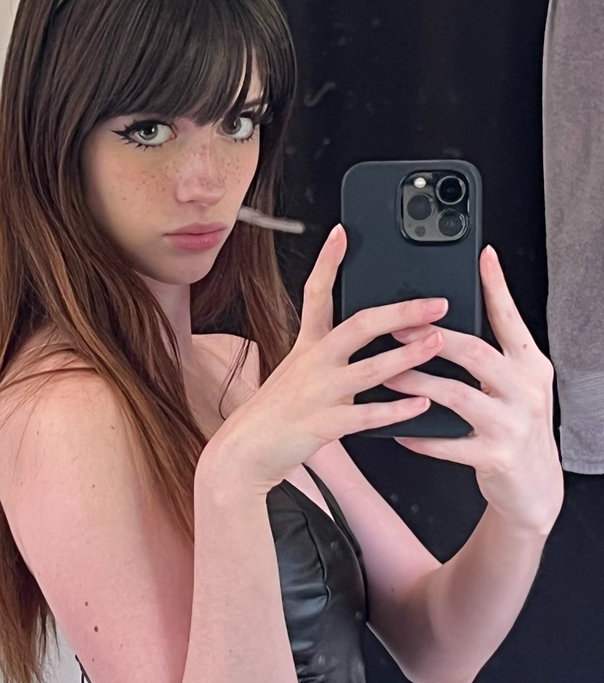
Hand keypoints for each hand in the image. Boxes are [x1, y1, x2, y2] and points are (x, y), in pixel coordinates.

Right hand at [205, 224, 449, 494]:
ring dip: (407, 355)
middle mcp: (312, 363)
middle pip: (358, 326)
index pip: (315, 293)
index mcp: (307, 346)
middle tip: (436, 304)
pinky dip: (395, 410)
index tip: (342, 233)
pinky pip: (365, 416)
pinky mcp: (321, 425)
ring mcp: (317, 393)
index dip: (327, 262)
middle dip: (400, 312)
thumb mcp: (298, 371)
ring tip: (436, 344)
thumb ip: (332, 355)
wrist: (245, 449)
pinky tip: (420, 405)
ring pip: (369, 369)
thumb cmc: (277, 411)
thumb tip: (373, 340)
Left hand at [382, 245, 563, 534]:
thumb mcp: (515, 383)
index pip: (511, 319)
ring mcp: (511, 424)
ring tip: (386, 373)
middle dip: (431, 338)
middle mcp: (525, 390)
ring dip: (416, 382)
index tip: (481, 257)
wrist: (536, 484)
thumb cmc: (514, 425)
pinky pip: (449, 442)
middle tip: (395, 327)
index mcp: (530, 364)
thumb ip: (493, 353)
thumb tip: (449, 318)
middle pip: (475, 353)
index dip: (496, 287)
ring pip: (456, 395)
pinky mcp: (495, 457)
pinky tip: (397, 426)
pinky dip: (420, 434)